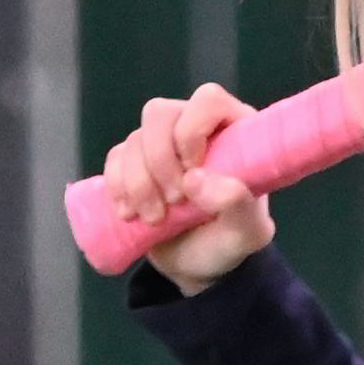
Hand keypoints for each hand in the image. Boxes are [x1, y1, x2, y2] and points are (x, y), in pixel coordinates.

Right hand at [105, 82, 272, 288]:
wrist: (198, 264)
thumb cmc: (230, 241)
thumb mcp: (247, 233)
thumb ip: (237, 205)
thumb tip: (195, 179)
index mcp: (233, 131)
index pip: (208, 100)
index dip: (192, 130)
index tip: (192, 170)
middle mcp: (194, 127)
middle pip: (160, 113)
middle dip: (160, 161)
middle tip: (175, 201)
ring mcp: (162, 142)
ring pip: (135, 139)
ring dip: (138, 182)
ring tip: (155, 218)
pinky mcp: (135, 162)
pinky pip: (115, 158)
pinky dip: (118, 186)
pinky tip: (130, 213)